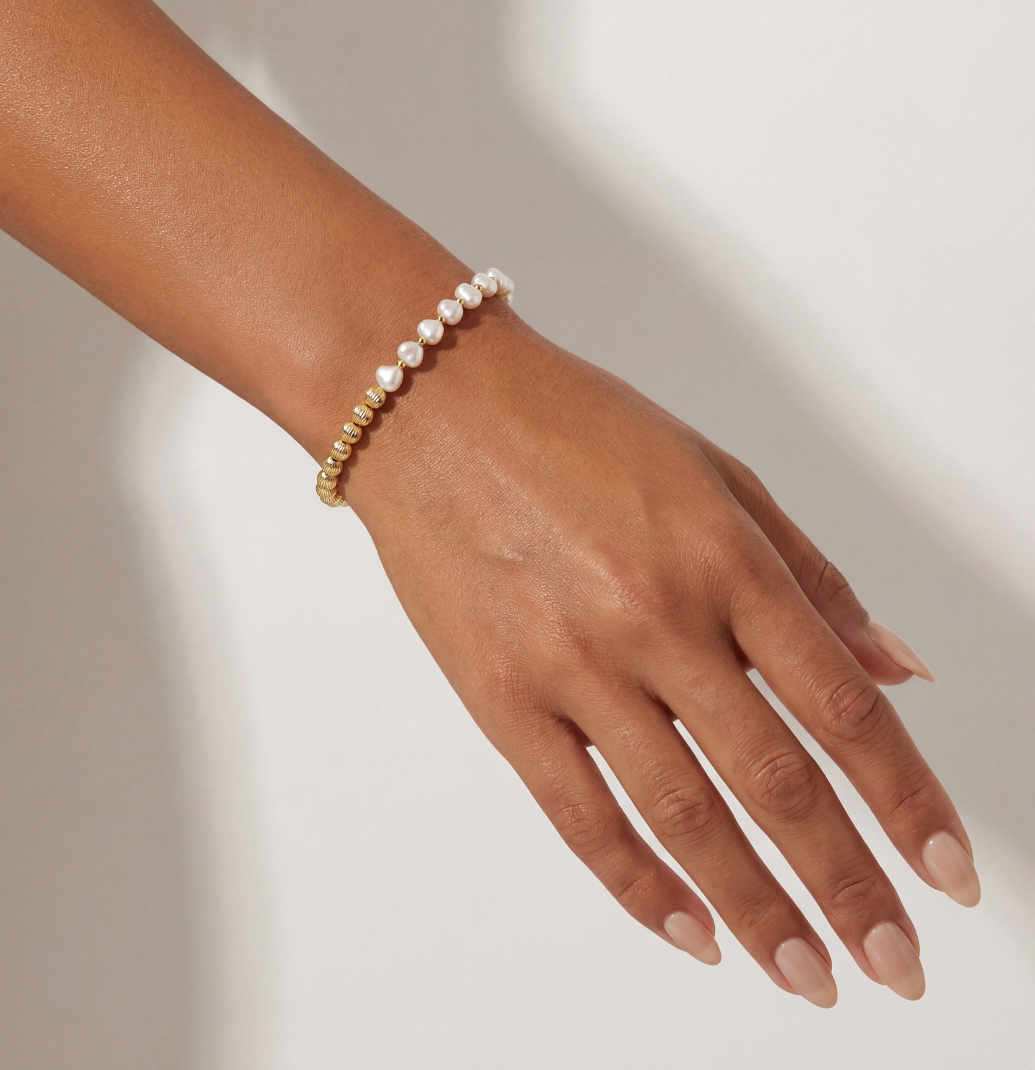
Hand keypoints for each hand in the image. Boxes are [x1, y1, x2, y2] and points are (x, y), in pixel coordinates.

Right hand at [348, 306, 978, 1006]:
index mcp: (723, 559)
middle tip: (895, 963)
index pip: (841, 706)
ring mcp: (573, 666)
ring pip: (685, 818)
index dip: (907, 801)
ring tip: (808, 974)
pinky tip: (692, 932)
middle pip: (776, 782)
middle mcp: (657, 621)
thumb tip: (894, 668)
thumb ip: (809, 575)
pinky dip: (640, 887)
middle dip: (848, 886)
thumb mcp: (714, 475)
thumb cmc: (575, 426)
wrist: (435, 409)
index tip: (949, 871)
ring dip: (758, 910)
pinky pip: (580, 815)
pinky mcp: (502, 698)